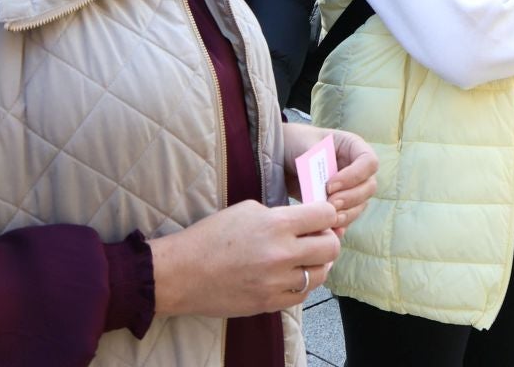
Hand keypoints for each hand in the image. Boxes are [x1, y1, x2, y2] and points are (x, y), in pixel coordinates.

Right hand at [147, 198, 340, 317]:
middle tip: (317, 237)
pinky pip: (301, 295)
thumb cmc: (211, 236)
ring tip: (304, 258)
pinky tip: (291, 275)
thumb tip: (307, 221)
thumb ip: (282, 214)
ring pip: (320, 274)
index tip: (322, 216)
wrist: (182, 273)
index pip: (326, 215)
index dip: (327, 213)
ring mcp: (276, 282)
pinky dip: (301, 284)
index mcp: (276, 224)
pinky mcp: (269, 303)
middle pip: (331, 247)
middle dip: (329, 239)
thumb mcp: (248, 210)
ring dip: (317, 264)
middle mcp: (281, 254)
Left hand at [280, 124, 378, 234]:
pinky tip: (329, 230)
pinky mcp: (341, 204)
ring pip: (361, 205)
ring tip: (327, 218)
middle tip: (330, 204)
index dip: (354, 176)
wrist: (282, 155)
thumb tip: (323, 191)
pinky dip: (340, 225)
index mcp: (354, 147)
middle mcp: (358, 168)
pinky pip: (348, 217)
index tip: (329, 185)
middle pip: (369, 187)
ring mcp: (351, 187)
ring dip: (347, 214)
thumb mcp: (305, 147)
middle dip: (350, 198)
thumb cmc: (296, 143)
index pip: (369, 162)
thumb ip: (316, 165)